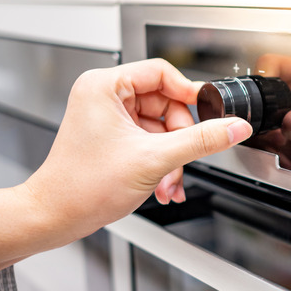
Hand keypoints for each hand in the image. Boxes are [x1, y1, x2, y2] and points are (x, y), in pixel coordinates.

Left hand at [0, 59, 251, 271]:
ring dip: (172, 158)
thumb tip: (234, 127)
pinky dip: (161, 163)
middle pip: (166, 104)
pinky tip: (163, 184)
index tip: (211, 113)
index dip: (190, 94)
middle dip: (180, 139)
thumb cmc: (83, 187)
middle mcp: (103, 96)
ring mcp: (108, 117)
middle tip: (182, 160)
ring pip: (161, 127)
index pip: (162, 73)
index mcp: (104, 86)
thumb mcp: (154, 159)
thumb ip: (201, 140)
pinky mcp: (112, 137)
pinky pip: (150, 141)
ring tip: (168, 182)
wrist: (57, 217)